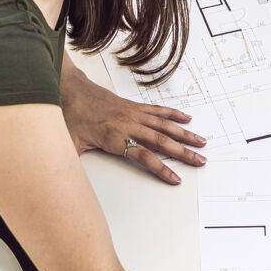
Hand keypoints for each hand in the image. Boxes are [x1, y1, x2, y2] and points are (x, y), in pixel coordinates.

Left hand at [59, 68, 205, 184]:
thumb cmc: (70, 115)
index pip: (144, 156)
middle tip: (200, 161)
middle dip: (183, 152)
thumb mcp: (69, 144)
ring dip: (184, 134)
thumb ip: (72, 164)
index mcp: (114, 137)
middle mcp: (128, 124)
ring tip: (201, 142)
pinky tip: (186, 119)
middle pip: (161, 141)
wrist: (69, 88)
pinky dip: (173, 115)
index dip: (161, 168)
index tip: (175, 178)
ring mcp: (133, 114)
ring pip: (164, 125)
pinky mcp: (133, 106)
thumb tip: (71, 182)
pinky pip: (157, 111)